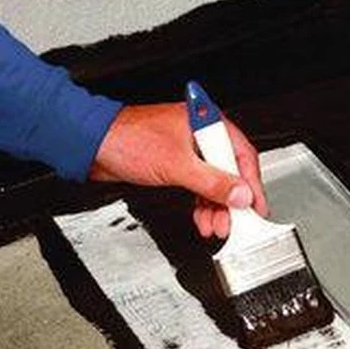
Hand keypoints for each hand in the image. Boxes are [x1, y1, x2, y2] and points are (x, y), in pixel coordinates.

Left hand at [90, 102, 269, 237]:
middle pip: (229, 171)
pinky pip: (198, 185)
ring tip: (216, 226)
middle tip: (235, 223)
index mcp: (206, 122)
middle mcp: (200, 134)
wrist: (92, 144)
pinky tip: (202, 218)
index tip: (256, 207)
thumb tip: (240, 194)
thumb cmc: (127, 140)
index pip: (242, 155)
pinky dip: (201, 203)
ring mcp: (188, 149)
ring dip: (215, 206)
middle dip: (231, 201)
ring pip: (213, 181)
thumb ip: (212, 182)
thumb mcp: (177, 165)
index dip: (251, 185)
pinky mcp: (175, 163)